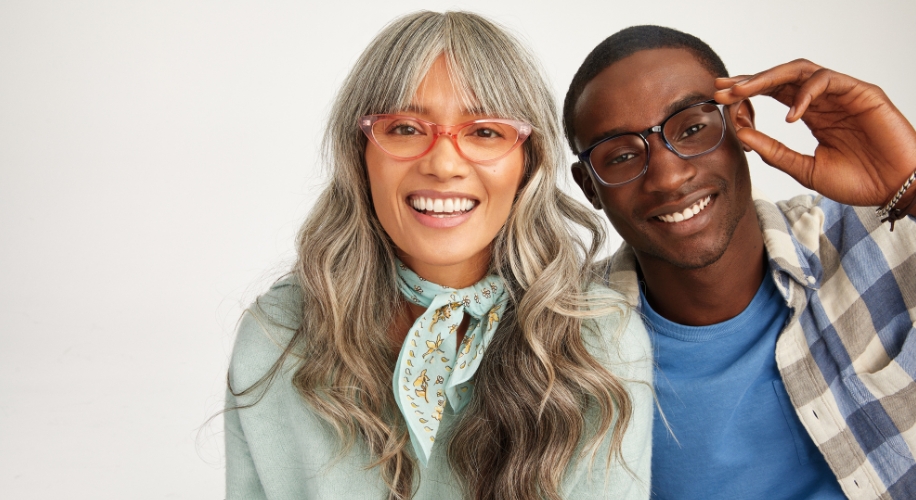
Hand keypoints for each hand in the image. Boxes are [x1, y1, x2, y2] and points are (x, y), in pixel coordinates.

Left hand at [714, 59, 915, 208]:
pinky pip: (828, 81)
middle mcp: (825, 100)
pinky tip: (790, 115)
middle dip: (749, 80)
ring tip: (743, 91)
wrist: (895, 191)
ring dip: (768, 78)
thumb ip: (774, 152)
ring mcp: (843, 94)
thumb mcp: (804, 169)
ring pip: (801, 70)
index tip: (720, 99)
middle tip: (721, 87)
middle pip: (782, 77)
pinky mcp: (862, 93)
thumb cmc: (858, 181)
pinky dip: (804, 93)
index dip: (747, 93)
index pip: (774, 93)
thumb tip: (741, 135)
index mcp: (812, 115)